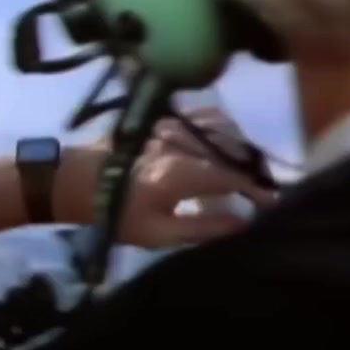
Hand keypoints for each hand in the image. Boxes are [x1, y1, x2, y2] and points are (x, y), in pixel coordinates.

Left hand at [56, 110, 275, 249]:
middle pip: (235, 148)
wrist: (75, 182)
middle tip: (264, 190)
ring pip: (224, 128)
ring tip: (248, 170)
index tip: (274, 204)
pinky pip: (205, 116)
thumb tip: (244, 222)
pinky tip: (226, 145)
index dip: (259, 190)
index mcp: (182, 172)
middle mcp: (183, 142)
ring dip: (241, 147)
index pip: (235, 177)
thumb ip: (204, 226)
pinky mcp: (165, 119)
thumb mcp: (159, 233)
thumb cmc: (116, 213)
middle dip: (255, 169)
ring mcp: (174, 126)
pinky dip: (223, 129)